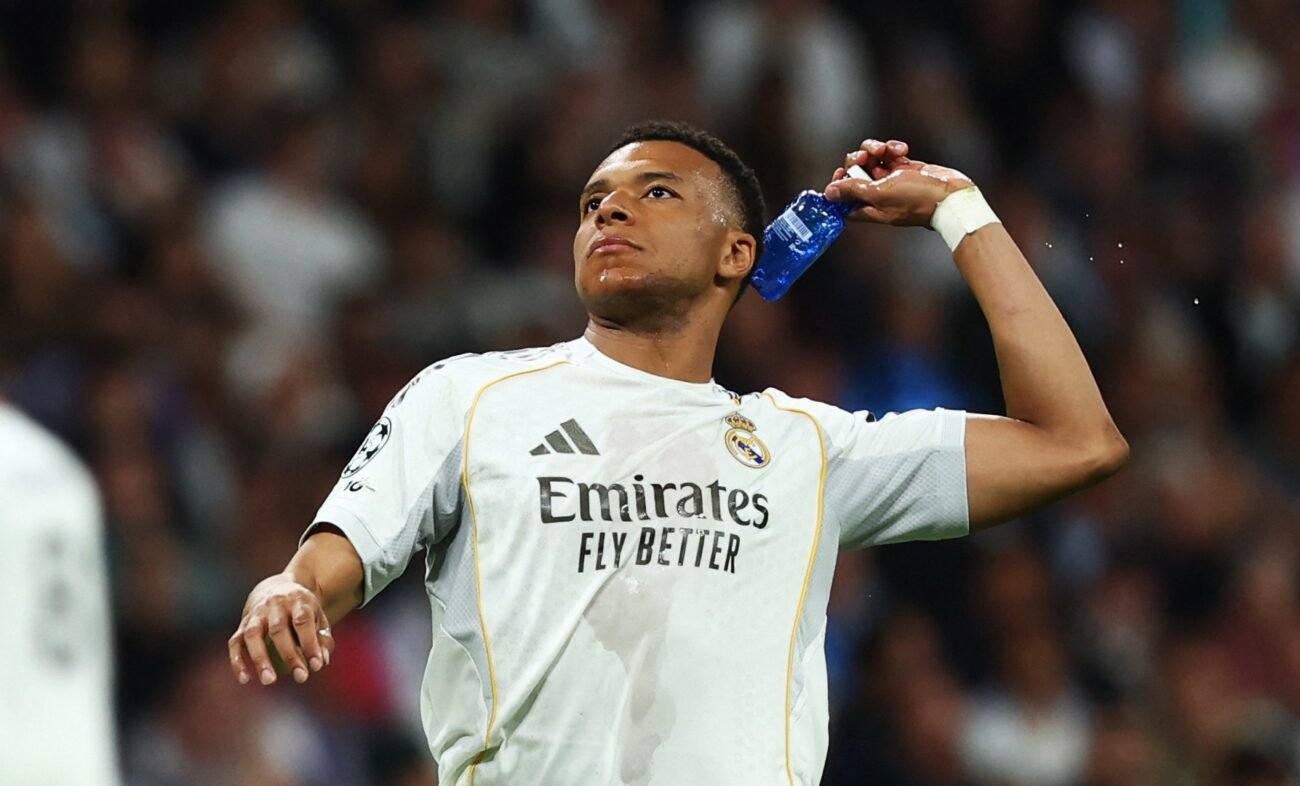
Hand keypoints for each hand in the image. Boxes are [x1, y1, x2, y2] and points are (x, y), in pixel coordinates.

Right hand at [229, 574, 335, 685]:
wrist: (277, 588)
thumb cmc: (302, 609)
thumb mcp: (318, 616)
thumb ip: (323, 638)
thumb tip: (321, 662)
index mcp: (298, 600)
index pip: (303, 621)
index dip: (310, 643)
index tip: (316, 665)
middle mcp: (275, 604)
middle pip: (278, 629)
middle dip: (289, 655)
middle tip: (301, 678)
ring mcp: (256, 613)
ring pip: (253, 634)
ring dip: (260, 658)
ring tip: (269, 680)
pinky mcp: (242, 624)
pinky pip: (235, 642)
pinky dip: (237, 660)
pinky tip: (245, 679)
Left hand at [825, 139, 973, 226]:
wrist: (951, 195)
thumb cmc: (917, 198)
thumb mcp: (880, 193)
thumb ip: (853, 191)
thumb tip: (828, 193)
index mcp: (868, 207)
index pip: (843, 198)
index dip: (838, 185)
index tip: (841, 173)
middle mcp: (878, 194)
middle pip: (855, 173)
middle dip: (858, 160)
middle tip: (866, 157)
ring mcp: (892, 180)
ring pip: (872, 159)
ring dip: (875, 150)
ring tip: (885, 150)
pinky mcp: (905, 168)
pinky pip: (890, 153)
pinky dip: (893, 148)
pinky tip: (903, 150)